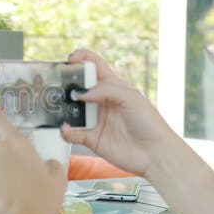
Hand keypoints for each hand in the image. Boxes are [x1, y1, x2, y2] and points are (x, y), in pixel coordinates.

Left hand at [0, 99, 66, 213]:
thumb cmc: (36, 203)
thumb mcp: (58, 183)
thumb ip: (53, 167)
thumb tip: (48, 165)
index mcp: (17, 144)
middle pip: (2, 155)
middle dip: (9, 168)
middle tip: (24, 188)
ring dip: (0, 182)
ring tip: (14, 201)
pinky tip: (0, 206)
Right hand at [60, 49, 179, 175]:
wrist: (155, 154)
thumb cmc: (150, 123)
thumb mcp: (131, 97)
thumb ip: (106, 90)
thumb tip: (81, 94)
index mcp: (112, 86)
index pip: (94, 66)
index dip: (81, 59)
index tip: (70, 60)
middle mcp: (101, 101)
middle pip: (78, 86)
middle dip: (66, 83)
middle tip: (58, 85)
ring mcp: (94, 119)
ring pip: (71, 109)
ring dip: (62, 107)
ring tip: (57, 106)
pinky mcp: (90, 138)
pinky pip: (72, 133)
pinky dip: (65, 131)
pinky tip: (66, 128)